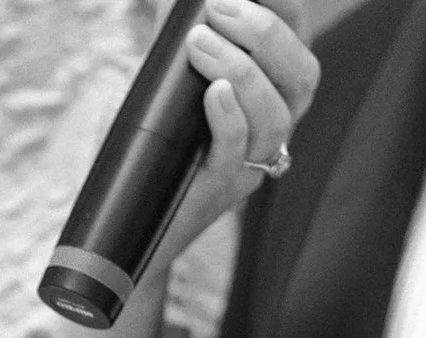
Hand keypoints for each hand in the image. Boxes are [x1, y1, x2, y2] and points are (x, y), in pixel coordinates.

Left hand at [151, 0, 320, 274]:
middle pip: (302, 77)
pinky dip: (228, 117)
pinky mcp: (218, 191)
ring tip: (199, 43)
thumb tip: (168, 7)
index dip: (286, 10)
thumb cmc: (146, 151)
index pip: (297, 44)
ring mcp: (248, 164)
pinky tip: (212, 92)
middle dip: (268, 34)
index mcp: (267, 97)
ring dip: (242, 69)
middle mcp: (270, 130)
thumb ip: (176, 51)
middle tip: (220, 7)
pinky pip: (238, 152)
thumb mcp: (165, 90)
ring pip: (275, 116)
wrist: (123, 228)